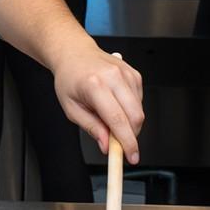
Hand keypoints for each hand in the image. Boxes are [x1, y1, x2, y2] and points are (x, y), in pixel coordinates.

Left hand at [53, 47, 143, 164]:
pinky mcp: (134, 74)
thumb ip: (91, 127)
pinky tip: (115, 103)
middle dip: (131, 135)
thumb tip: (107, 145)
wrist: (74, 53)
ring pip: (139, 110)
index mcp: (94, 85)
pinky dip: (131, 109)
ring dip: (130, 122)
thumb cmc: (69, 78)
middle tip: (118, 142)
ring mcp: (126, 73)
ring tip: (108, 115)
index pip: (118, 120)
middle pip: (135, 116)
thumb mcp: (71, 107)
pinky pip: (140, 100)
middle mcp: (113, 77)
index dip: (127, 142)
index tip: (131, 157)